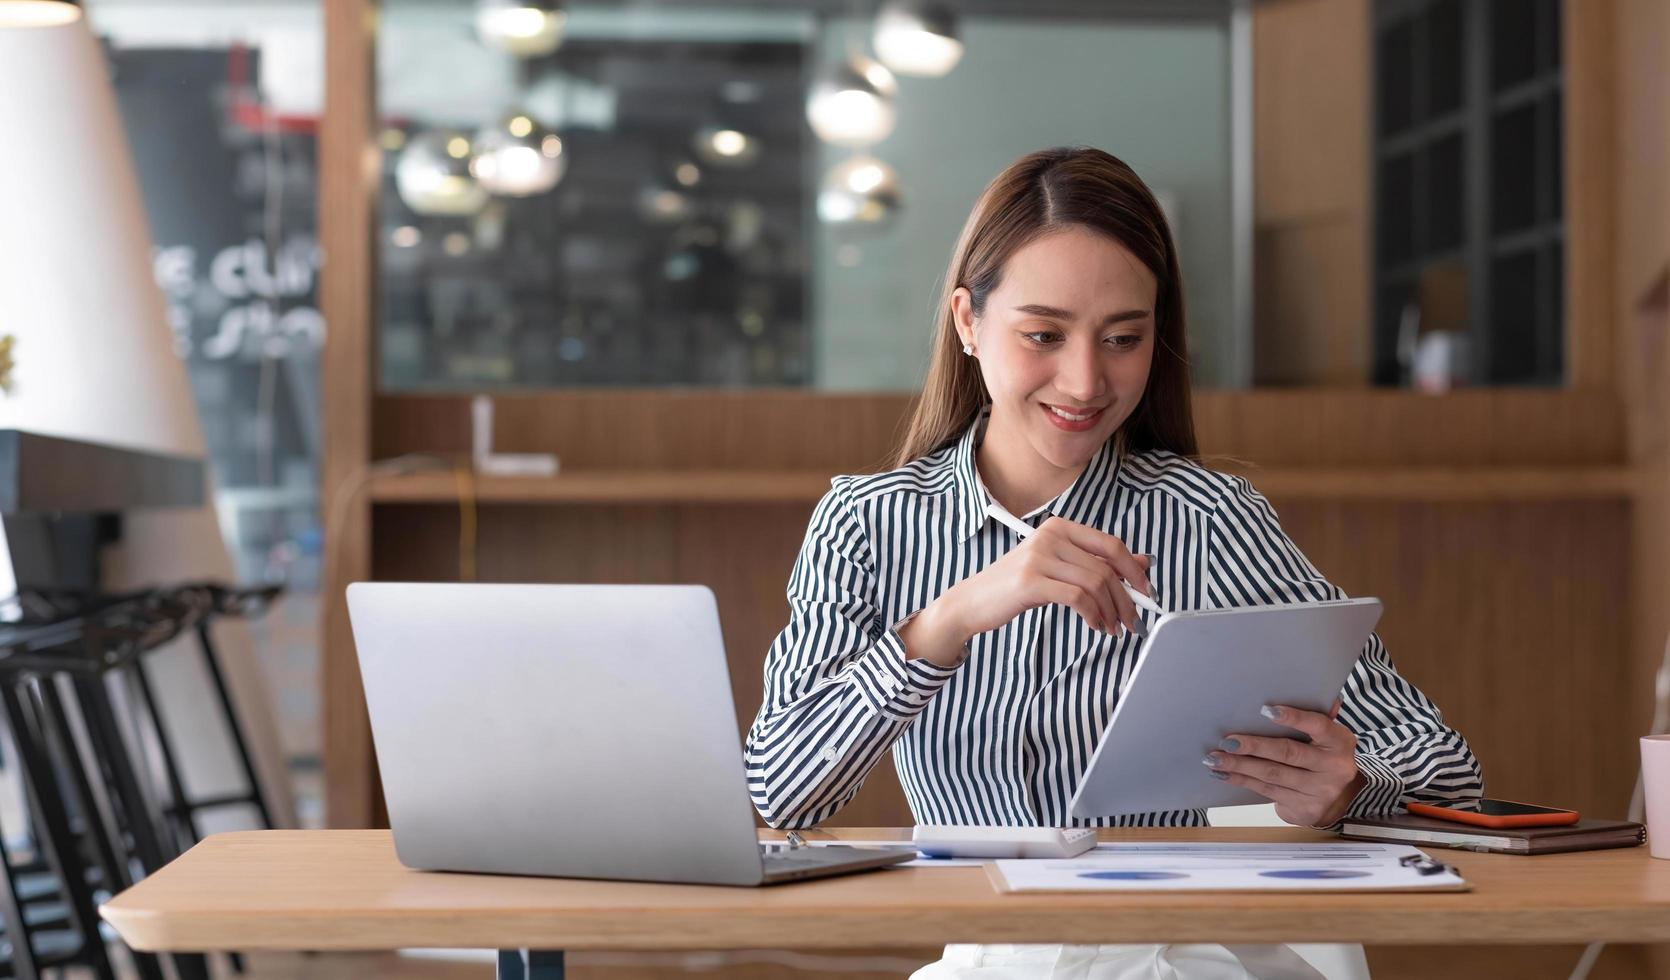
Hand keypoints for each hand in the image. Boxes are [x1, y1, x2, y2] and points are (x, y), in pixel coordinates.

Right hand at [945, 516, 1150, 638]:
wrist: (971, 602)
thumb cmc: (1014, 587)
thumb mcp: (1058, 569)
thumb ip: (1095, 563)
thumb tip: (1142, 563)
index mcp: (1058, 527)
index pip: (1110, 544)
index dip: (1134, 569)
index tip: (1145, 591)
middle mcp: (1050, 536)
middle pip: (1106, 568)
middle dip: (1127, 598)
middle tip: (1133, 620)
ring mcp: (1039, 557)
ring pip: (1096, 584)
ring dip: (1111, 611)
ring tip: (1112, 627)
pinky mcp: (1032, 581)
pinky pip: (1078, 598)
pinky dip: (1094, 615)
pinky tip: (1095, 625)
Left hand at [1205, 699, 1365, 828]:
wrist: (1341, 800)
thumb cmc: (1324, 756)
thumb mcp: (1329, 737)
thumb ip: (1317, 716)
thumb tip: (1309, 690)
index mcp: (1339, 742)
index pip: (1317, 725)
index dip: (1293, 718)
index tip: (1265, 710)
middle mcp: (1333, 767)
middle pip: (1288, 753)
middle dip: (1254, 747)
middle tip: (1227, 741)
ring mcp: (1319, 791)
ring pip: (1272, 775)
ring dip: (1239, 765)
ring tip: (1214, 758)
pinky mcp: (1304, 808)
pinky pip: (1267, 791)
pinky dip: (1242, 780)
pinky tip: (1224, 774)